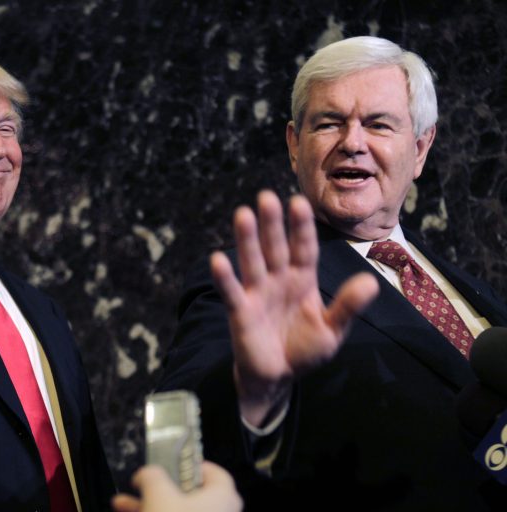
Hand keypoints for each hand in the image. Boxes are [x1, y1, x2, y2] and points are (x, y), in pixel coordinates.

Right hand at [111, 462, 242, 511]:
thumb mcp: (158, 493)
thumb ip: (152, 476)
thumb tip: (146, 474)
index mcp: (223, 496)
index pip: (213, 472)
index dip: (190, 465)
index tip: (170, 463)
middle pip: (188, 494)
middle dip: (158, 489)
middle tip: (141, 485)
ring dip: (150, 506)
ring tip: (123, 504)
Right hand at [211, 191, 379, 425]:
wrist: (277, 376)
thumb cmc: (304, 349)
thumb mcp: (332, 331)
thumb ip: (348, 307)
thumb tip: (372, 282)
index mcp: (303, 279)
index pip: (304, 248)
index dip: (301, 227)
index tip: (299, 202)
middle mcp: (279, 280)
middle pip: (275, 248)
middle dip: (272, 224)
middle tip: (267, 197)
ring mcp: (258, 293)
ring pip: (253, 261)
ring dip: (247, 240)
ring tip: (243, 214)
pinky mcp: (241, 312)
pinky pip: (233, 292)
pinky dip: (225, 277)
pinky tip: (218, 259)